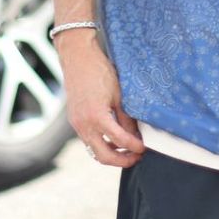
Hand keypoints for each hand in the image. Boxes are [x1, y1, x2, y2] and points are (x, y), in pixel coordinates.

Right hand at [55, 31, 145, 166]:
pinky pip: (88, 140)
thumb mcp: (118, 94)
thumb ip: (125, 117)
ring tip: (127, 151)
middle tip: (137, 157)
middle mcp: (84, 125)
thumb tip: (135, 134)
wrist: (78, 58)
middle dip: (122, 160)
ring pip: (94, 151)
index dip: (134, 147)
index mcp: (97, 117)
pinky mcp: (75, 121)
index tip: (144, 148)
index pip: (120, 140)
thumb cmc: (100, 71)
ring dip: (111, 154)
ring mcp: (77, 124)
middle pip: (104, 156)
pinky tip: (113, 139)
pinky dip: (101, 144)